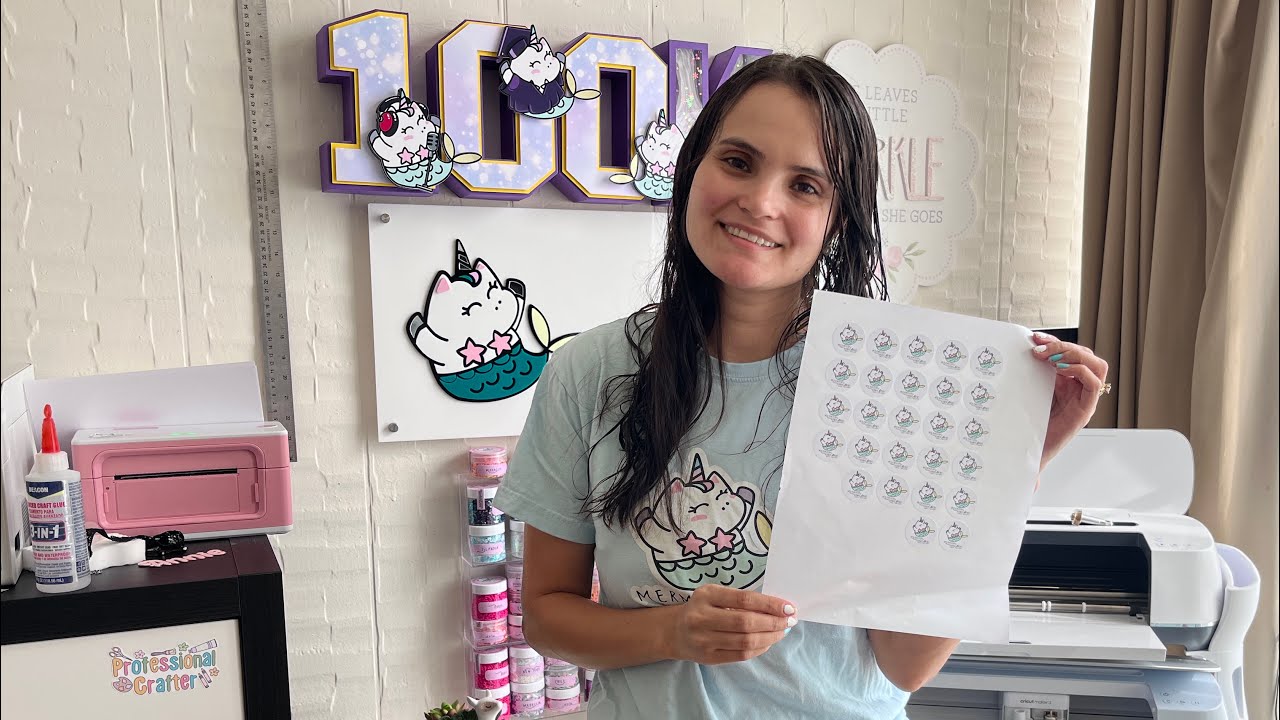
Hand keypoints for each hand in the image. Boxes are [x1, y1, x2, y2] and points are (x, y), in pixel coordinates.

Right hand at [663, 585, 795, 664]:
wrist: (675, 631)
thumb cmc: (702, 609)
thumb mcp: (715, 596)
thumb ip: (740, 600)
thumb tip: (777, 608)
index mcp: (706, 595)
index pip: (744, 600)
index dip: (770, 604)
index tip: (789, 607)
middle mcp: (701, 617)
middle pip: (746, 623)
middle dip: (773, 622)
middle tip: (789, 621)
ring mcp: (703, 640)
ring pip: (746, 642)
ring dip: (770, 637)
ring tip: (781, 631)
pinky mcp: (708, 658)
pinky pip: (741, 655)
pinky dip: (759, 649)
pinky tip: (767, 642)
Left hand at [1030, 332, 1109, 470]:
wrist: (1028, 451)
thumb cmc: (1028, 422)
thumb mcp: (1031, 389)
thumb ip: (1034, 371)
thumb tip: (1026, 346)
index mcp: (1068, 381)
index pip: (1072, 352)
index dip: (1055, 341)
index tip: (1034, 338)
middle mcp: (1080, 388)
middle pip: (1086, 355)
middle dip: (1063, 345)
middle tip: (1039, 347)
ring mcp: (1085, 399)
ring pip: (1097, 365)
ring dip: (1074, 355)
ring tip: (1050, 357)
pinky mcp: (1085, 410)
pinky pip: (1094, 383)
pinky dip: (1079, 370)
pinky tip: (1059, 369)